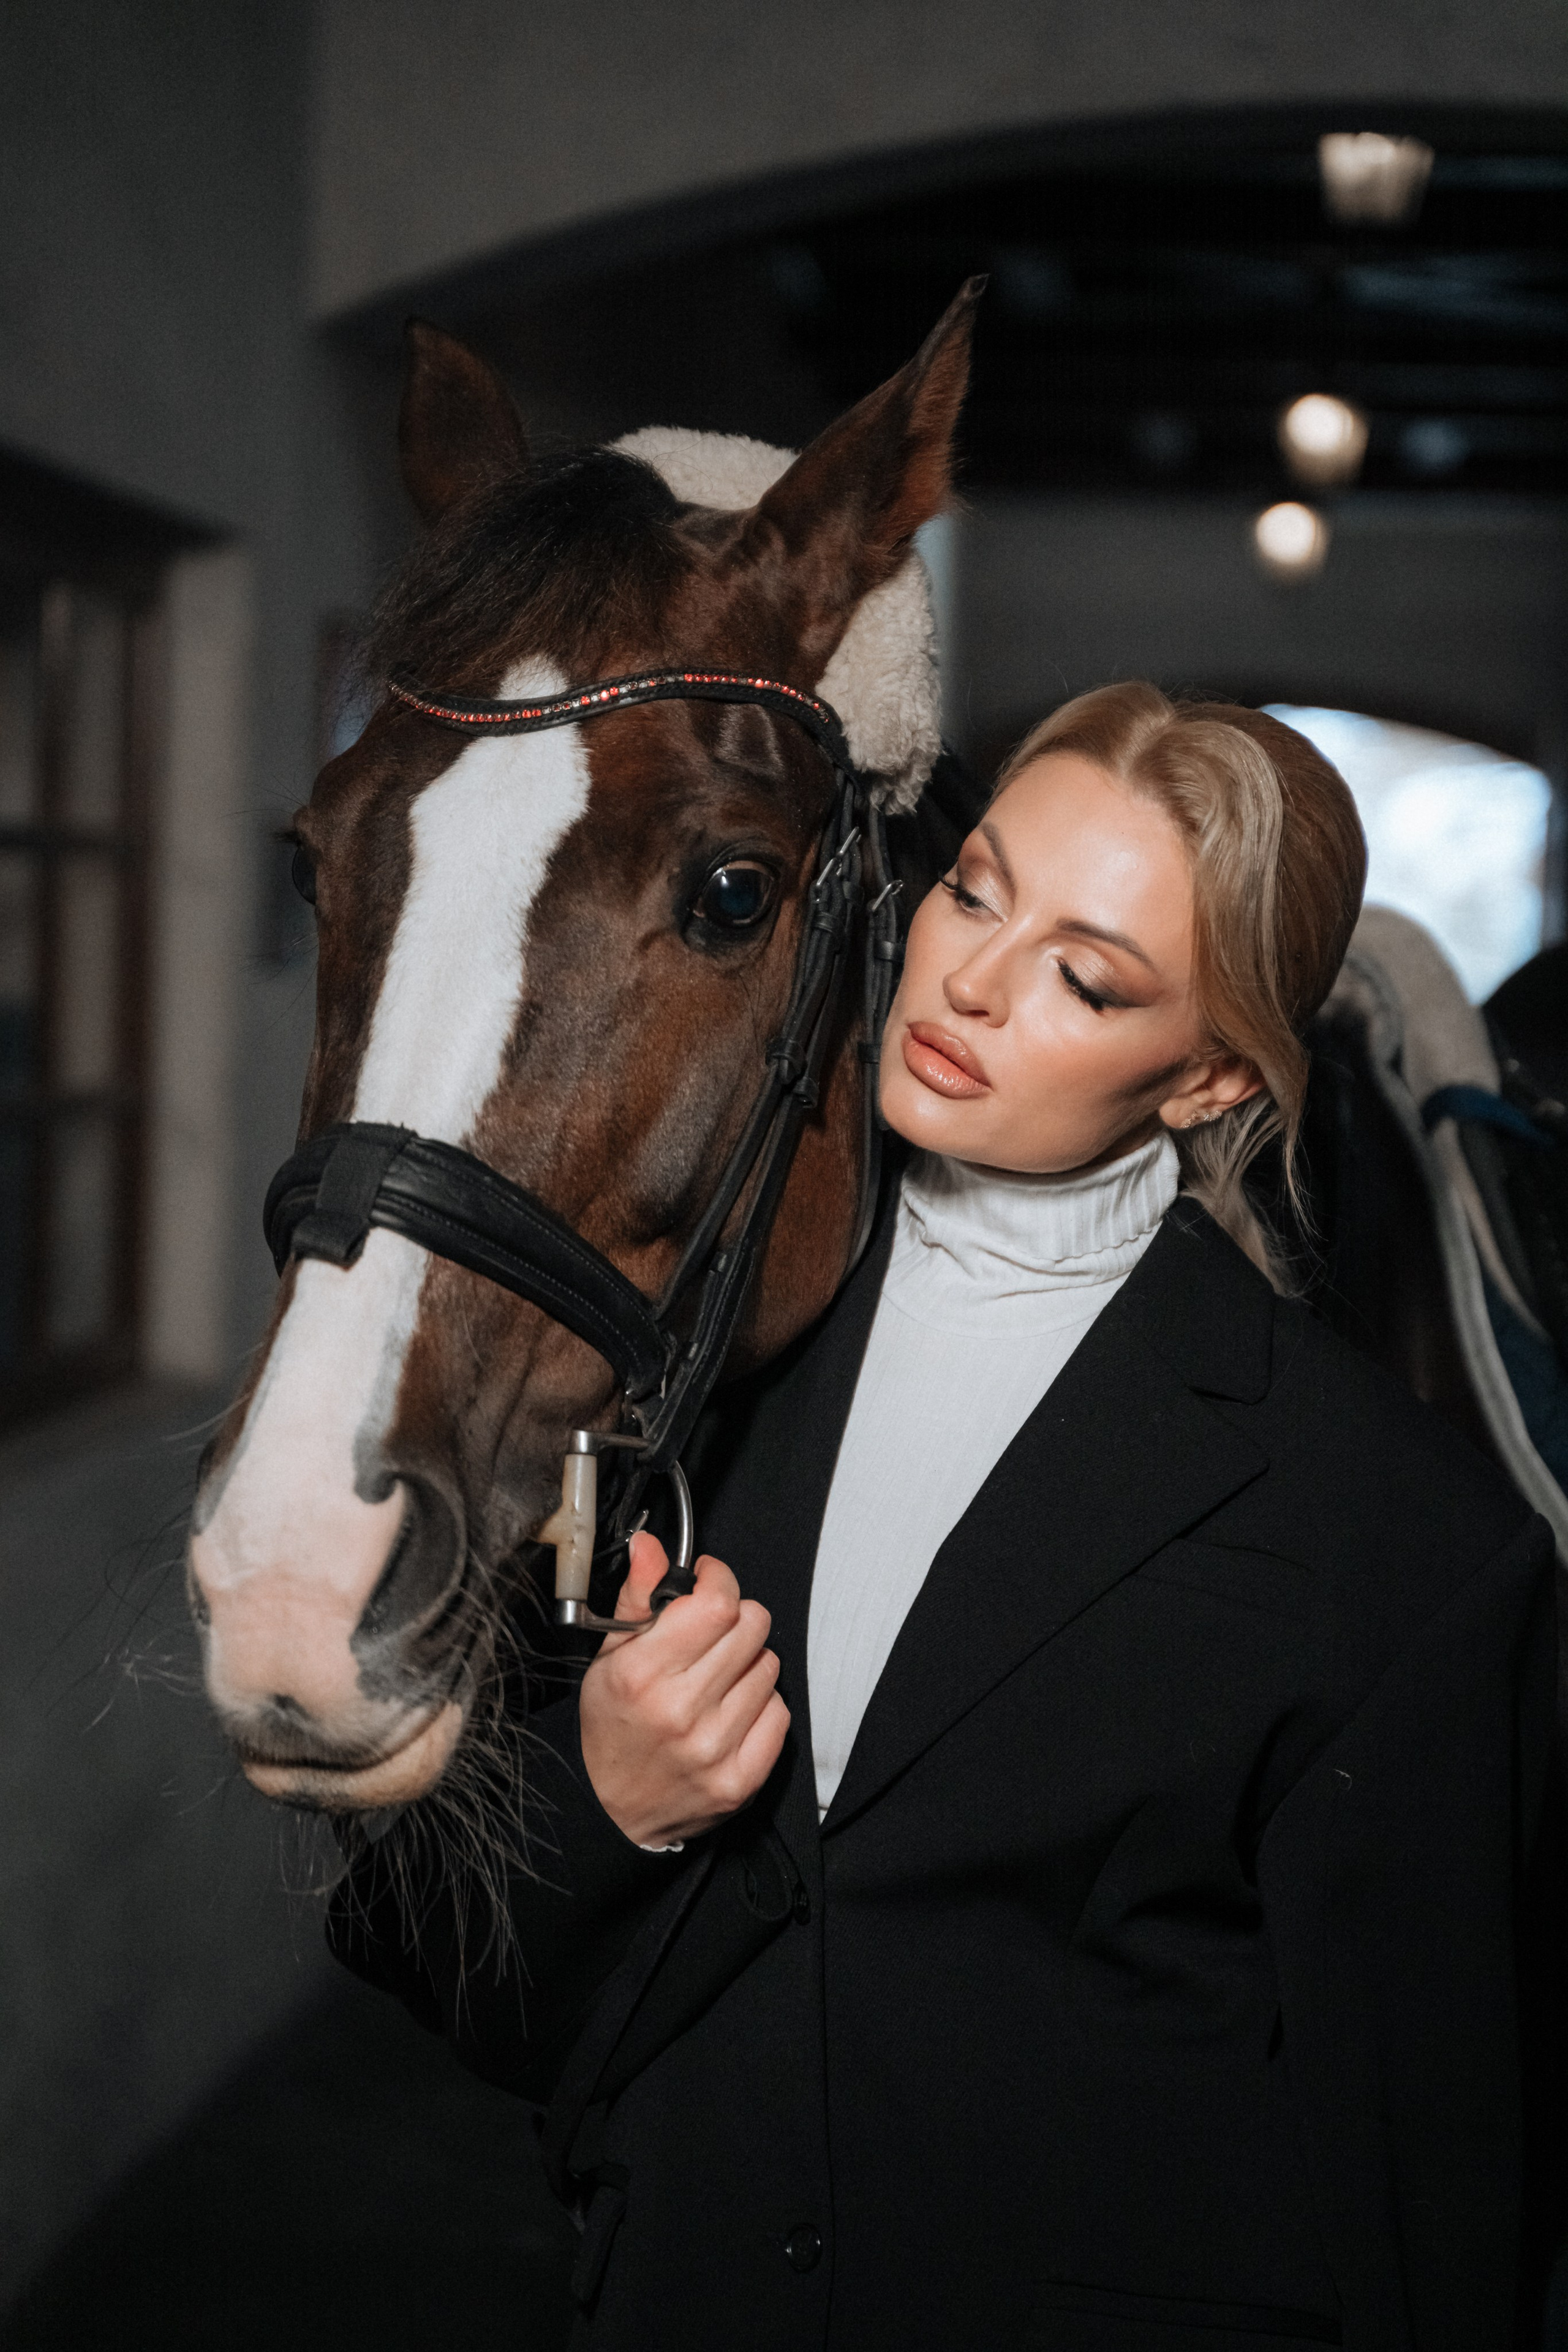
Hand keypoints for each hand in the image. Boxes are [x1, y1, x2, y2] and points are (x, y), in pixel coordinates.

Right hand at [578, 1532, 788, 1847]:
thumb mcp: (609, 1657)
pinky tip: (729, 1710)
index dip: (718, 1580)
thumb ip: (637, 1597)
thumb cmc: (609, 1729)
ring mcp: (715, 1749)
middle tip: (710, 1630)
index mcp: (642, 1675)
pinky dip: (759, 1704)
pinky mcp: (742, 1780)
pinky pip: (779, 1713)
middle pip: (752, 1626)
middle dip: (734, 1616)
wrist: (609, 1812)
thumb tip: (652, 1546)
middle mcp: (681, 1711)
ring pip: (769, 1666)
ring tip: (715, 1677)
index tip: (708, 1580)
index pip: (717, 1603)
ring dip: (746, 1662)